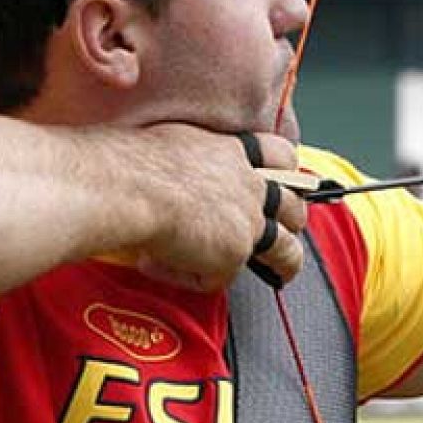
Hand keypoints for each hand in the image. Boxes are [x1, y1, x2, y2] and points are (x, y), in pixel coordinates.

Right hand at [135, 126, 308, 291]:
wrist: (128, 187)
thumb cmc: (134, 162)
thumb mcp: (176, 143)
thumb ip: (196, 160)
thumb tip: (180, 174)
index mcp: (234, 153)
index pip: (281, 155)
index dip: (287, 170)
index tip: (287, 180)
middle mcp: (249, 187)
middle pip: (293, 205)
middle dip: (294, 219)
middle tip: (287, 229)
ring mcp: (247, 222)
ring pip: (285, 249)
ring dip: (285, 264)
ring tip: (279, 274)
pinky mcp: (234, 255)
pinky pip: (219, 279)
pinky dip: (191, 278)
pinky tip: (160, 266)